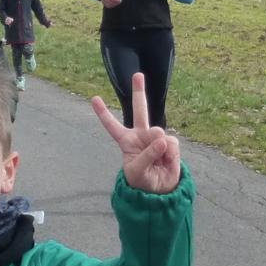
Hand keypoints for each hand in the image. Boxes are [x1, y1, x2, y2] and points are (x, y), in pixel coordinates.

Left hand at [92, 73, 180, 193]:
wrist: (160, 190)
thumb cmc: (142, 180)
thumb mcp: (137, 171)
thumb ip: (147, 155)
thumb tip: (162, 140)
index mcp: (126, 141)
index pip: (112, 126)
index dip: (103, 113)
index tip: (94, 98)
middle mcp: (141, 135)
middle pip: (140, 110)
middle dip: (139, 92)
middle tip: (137, 75)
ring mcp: (156, 137)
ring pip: (158, 132)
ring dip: (159, 148)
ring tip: (158, 162)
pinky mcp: (170, 143)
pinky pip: (171, 143)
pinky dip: (170, 154)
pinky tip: (167, 161)